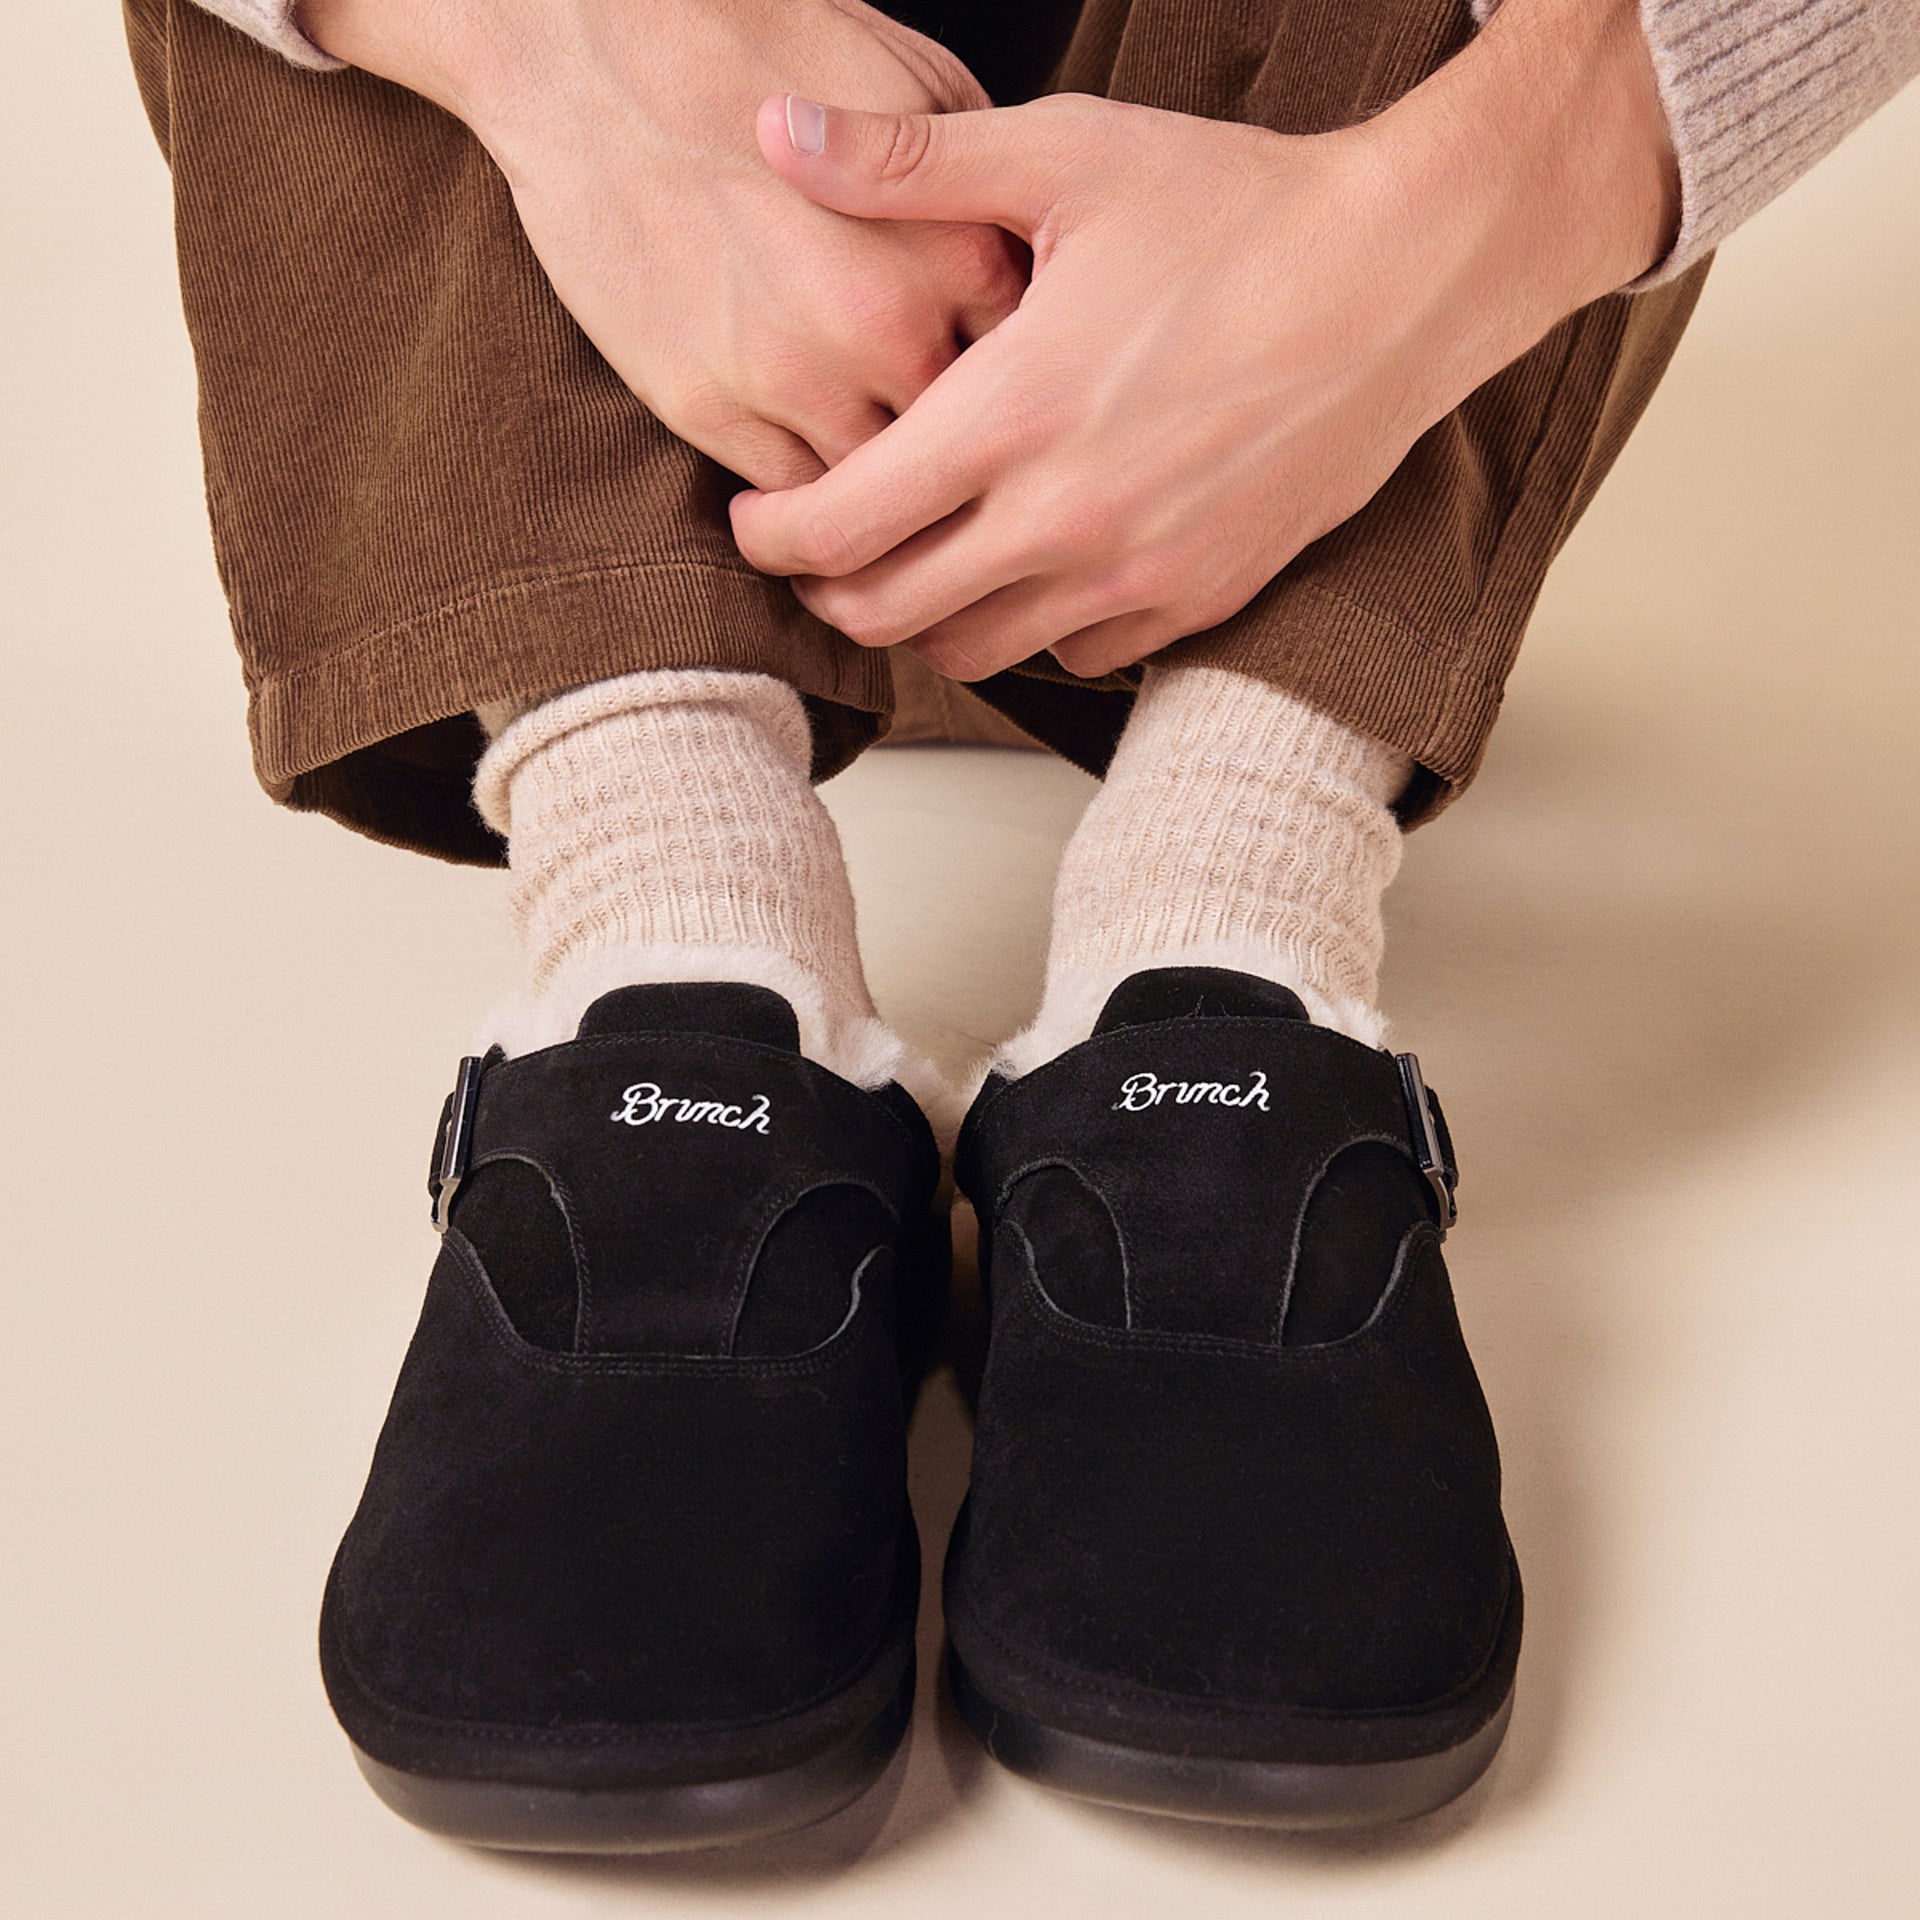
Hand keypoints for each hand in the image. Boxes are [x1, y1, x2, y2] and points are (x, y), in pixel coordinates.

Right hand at [297, 0, 1027, 487]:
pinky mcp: (709, 410)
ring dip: (885, 490)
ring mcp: (793, 379)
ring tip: (890, 479)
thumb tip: (1027, 259)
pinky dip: (811, 498)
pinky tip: (818, 472)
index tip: (1006, 385)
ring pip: (876, 490)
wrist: (592, 44)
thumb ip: (980, 188)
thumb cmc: (755, 41)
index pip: (1029, 370)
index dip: (1019, 382)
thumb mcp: (908, 81)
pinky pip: (791, 499)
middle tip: (956, 453)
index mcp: (953, 249)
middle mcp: (885, 327)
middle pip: (963, 448)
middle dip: (962, 452)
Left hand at [729, 0, 1676, 677]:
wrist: (1404, 277)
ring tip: (909, 562)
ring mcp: (1136, 574)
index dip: (770, 536)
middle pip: (890, 613)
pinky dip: (1026, 629)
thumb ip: (906, 163)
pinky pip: (1073, 657)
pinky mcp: (1196, 600)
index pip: (840, 526)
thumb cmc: (1241, 209)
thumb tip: (775, 133)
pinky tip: (1022, 568)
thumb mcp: (1067, 156)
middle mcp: (1066, 519)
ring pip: (975, 654)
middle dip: (828, 592)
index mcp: (1012, 415)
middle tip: (816, 550)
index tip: (755, 518)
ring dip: (921, 622)